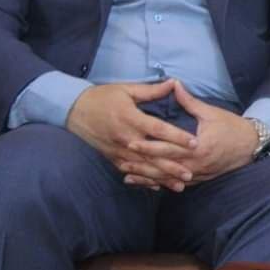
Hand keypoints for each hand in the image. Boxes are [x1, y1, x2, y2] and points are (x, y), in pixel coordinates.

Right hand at [65, 80, 198, 191]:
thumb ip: (152, 90)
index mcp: (131, 118)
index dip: (177, 137)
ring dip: (162, 178)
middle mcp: (125, 138)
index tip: (194, 143)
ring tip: (180, 185)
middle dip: (173, 165)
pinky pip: (131, 171)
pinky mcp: (112, 158)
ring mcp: (118, 151)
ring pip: (144, 168)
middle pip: (153, 155)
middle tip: (191, 172)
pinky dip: (145, 180)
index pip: (158, 130)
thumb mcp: (127, 90)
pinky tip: (158, 187)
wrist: (74, 110)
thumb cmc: (103, 97)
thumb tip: (174, 83)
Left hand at [125, 82, 260, 186]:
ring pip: (167, 179)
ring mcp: (196, 174)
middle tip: (122, 161)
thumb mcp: (211, 112)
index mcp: (198, 146)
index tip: (130, 141)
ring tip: (127, 176)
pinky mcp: (198, 179)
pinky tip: (146, 183)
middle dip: (142, 165)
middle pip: (163, 166)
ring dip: (147, 177)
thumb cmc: (232, 127)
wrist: (251, 146)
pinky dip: (160, 184)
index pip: (167, 147)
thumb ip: (189, 102)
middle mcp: (195, 164)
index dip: (148, 145)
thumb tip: (174, 85)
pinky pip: (175, 183)